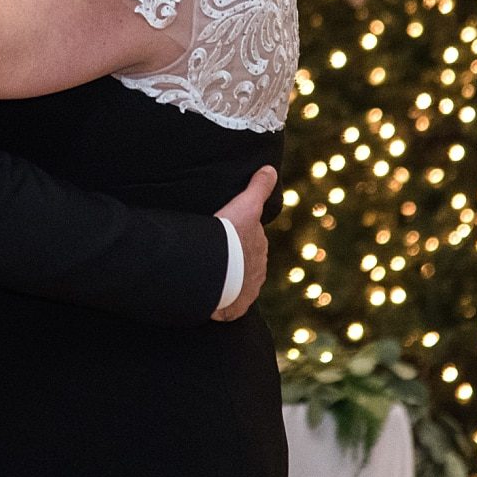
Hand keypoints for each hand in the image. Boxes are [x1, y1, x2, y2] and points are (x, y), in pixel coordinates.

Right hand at [210, 165, 275, 321]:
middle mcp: (257, 271)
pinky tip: (207, 297)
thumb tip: (270, 168)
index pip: (250, 240)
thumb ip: (258, 187)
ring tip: (205, 275)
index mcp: (259, 248)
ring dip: (226, 281)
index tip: (222, 235)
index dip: (236, 236)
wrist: (219, 268)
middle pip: (245, 263)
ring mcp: (247, 291)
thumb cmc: (229, 236)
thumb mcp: (244, 206)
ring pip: (237, 284)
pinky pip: (228, 305)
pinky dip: (220, 302)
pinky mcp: (235, 308)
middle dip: (233, 260)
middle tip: (211, 253)